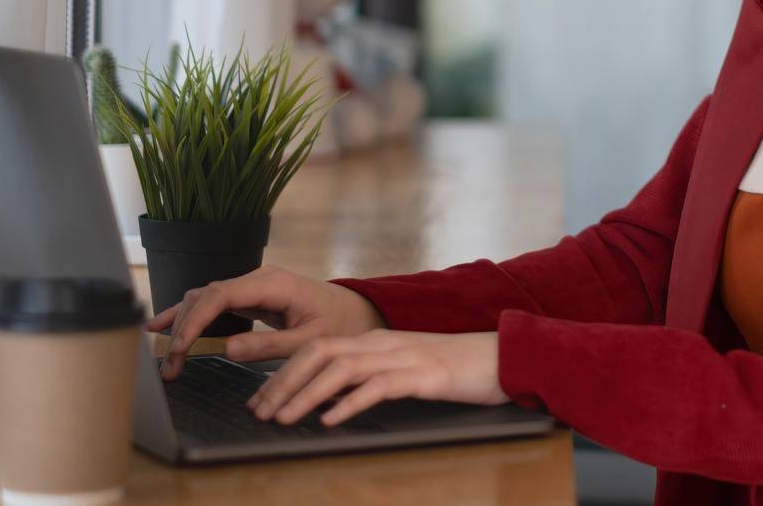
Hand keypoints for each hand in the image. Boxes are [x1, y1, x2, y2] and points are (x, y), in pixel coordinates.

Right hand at [145, 265, 384, 378]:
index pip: (221, 294)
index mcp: (275, 284)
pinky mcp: (251, 296)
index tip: (179, 349)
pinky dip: (191, 316)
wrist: (356, 312)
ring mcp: (253, 285)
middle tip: (169, 368)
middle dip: (183, 329)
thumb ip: (271, 346)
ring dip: (182, 325)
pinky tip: (166, 327)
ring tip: (165, 359)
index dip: (195, 319)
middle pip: (206, 295)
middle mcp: (259, 278)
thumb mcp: (310, 341)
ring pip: (205, 297)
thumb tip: (228, 349)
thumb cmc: (339, 325)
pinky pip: (214, 303)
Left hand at [247, 330, 505, 425]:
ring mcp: (403, 357)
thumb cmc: (454, 370)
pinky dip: (350, 403)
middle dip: (283, 381)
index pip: (317, 347)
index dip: (283, 372)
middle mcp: (383, 343)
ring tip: (284, 418)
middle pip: (320, 352)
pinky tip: (331, 421)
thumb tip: (329, 399)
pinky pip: (379, 386)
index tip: (260, 399)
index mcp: (375, 341)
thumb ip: (369, 379)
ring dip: (307, 393)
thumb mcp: (404, 371)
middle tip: (260, 411)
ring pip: (341, 368)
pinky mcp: (424, 375)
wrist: (502, 358)